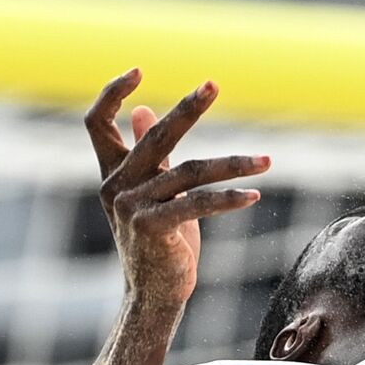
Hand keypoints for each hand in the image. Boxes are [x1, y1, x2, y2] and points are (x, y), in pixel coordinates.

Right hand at [85, 70, 269, 307]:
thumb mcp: (153, 194)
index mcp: (112, 174)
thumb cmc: (158, 242)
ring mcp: (132, 207)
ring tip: (267, 160)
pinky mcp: (153, 228)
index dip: (112, 94)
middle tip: (213, 84)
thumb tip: (145, 111)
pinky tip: (254, 195)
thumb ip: (149, 153)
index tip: (137, 70)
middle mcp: (117, 186)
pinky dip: (229, 199)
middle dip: (188, 108)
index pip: (96, 123)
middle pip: (156, 136)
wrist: (152, 294)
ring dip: (234, 164)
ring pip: (191, 171)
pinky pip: (198, 203)